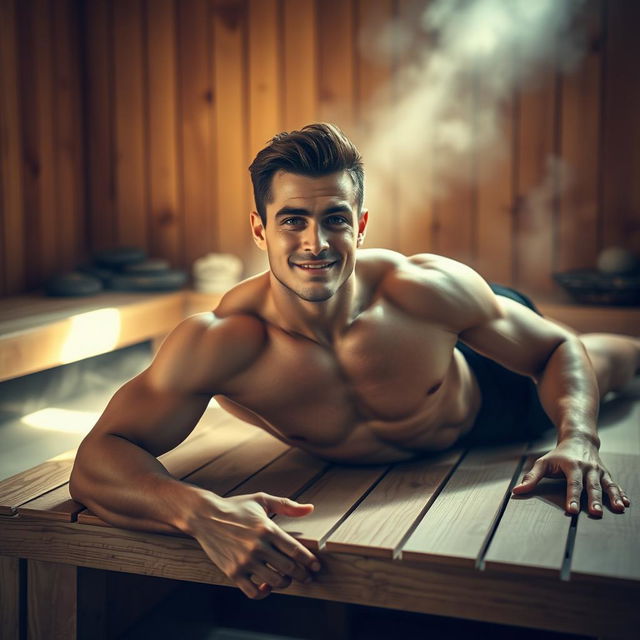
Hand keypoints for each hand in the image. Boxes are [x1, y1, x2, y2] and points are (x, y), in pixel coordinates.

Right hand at [189, 492, 320, 598]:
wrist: (205, 516)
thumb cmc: (236, 507)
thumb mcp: (262, 500)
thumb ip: (287, 505)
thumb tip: (310, 508)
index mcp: (267, 528)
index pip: (296, 550)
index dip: (309, 561)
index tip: (316, 566)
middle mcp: (258, 546)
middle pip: (289, 568)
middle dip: (302, 574)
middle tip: (306, 576)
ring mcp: (245, 561)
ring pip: (275, 582)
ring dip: (285, 583)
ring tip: (287, 579)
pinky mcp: (233, 572)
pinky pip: (254, 592)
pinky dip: (264, 593)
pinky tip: (267, 586)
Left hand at [511, 438, 630, 516]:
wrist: (578, 439)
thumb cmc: (558, 454)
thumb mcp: (543, 463)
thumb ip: (531, 477)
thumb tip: (517, 491)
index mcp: (572, 465)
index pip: (572, 483)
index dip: (572, 497)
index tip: (572, 509)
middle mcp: (587, 467)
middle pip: (591, 485)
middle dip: (594, 499)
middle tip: (595, 513)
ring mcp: (599, 470)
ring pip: (607, 484)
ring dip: (613, 496)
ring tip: (618, 508)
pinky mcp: (606, 474)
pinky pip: (614, 484)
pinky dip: (621, 493)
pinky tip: (625, 503)